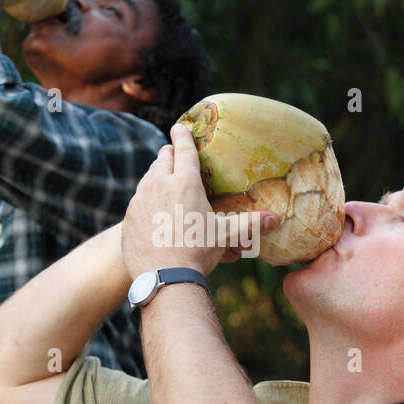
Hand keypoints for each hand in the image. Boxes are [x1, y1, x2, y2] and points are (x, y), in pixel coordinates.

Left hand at [122, 124, 276, 277]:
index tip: (179, 126)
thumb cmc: (199, 252)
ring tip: (162, 176)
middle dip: (169, 152)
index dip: (182, 135)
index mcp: (185, 181)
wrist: (164, 277)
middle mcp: (159, 184)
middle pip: (163, 158)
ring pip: (148, 176)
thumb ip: (249, 223)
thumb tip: (275, 219)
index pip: (183, 148)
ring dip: (156, 173)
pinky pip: (137, 198)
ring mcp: (141, 199)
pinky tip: (151, 204)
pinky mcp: (129, 215)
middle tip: (172, 151)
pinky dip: (145, 196)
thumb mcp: (225, 235)